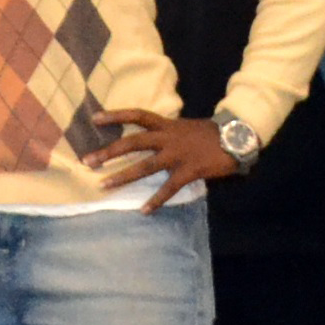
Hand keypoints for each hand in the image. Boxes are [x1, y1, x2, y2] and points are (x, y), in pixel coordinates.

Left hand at [84, 108, 236, 212]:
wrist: (236, 136)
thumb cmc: (209, 134)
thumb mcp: (183, 127)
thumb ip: (166, 133)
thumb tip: (148, 140)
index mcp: (166, 125)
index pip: (137, 114)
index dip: (115, 115)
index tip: (94, 118)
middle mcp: (168, 138)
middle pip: (133, 142)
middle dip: (109, 152)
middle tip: (87, 161)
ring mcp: (177, 155)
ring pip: (145, 166)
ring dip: (123, 177)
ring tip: (104, 185)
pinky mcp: (189, 171)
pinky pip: (169, 188)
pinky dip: (156, 200)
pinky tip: (144, 210)